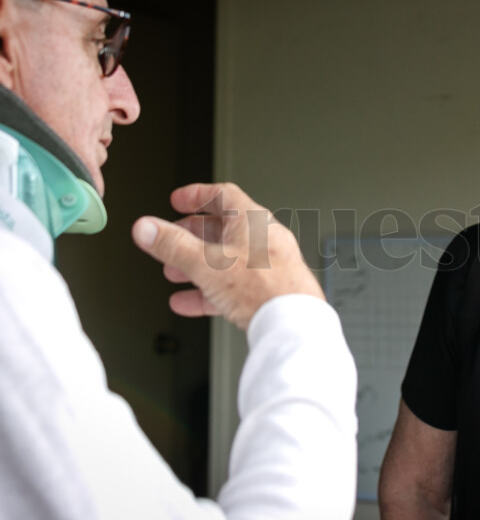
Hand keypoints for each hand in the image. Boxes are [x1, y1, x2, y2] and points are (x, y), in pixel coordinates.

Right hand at [132, 182, 323, 329]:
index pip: (223, 195)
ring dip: (196, 264)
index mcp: (253, 221)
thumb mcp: (206, 263)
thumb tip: (145, 228)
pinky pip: (234, 286)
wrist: (293, 324)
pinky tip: (188, 302)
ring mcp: (269, 266)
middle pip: (223, 228)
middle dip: (191, 235)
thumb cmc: (263, 288)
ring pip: (226, 259)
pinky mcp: (269, 291)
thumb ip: (173, 245)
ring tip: (173, 272)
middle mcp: (265, 240)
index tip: (178, 200)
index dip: (197, 195)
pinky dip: (208, 291)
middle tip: (171, 238)